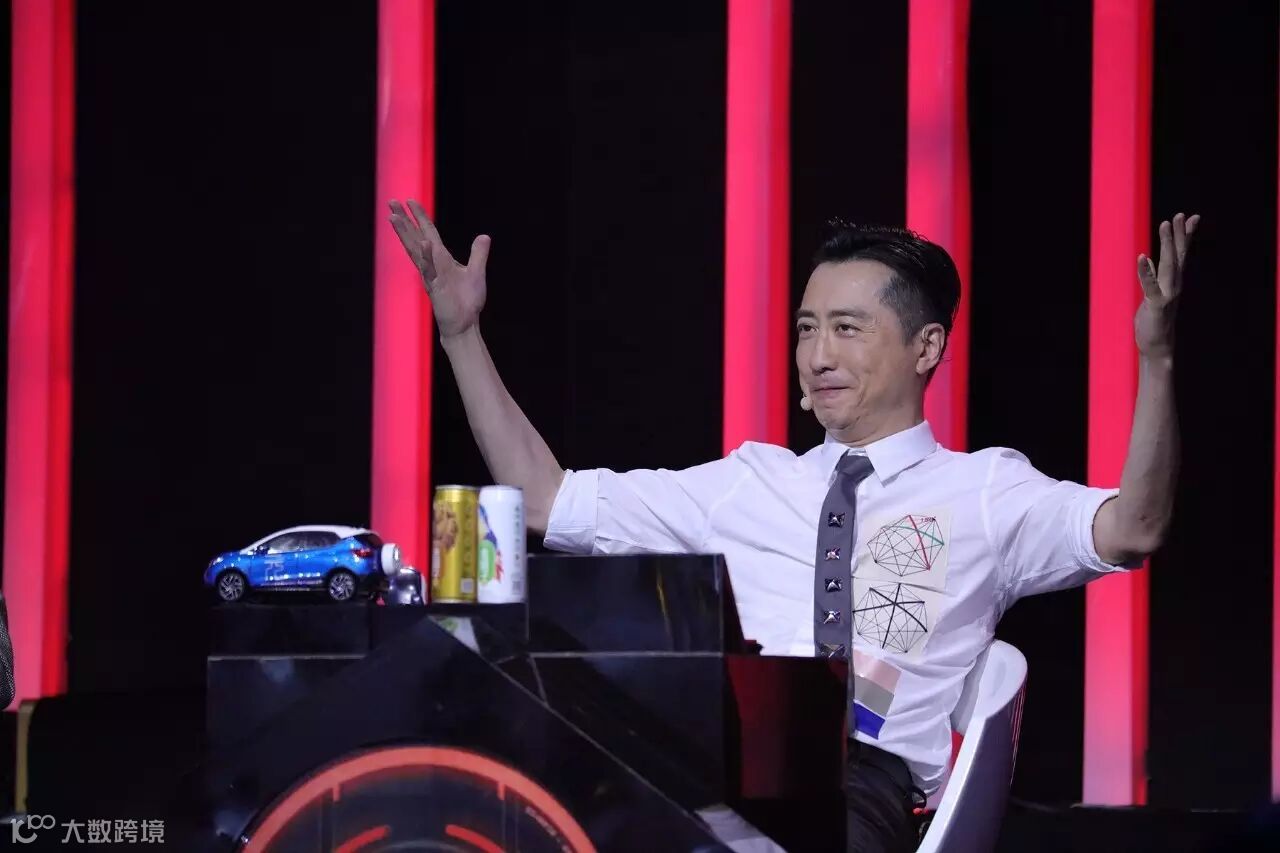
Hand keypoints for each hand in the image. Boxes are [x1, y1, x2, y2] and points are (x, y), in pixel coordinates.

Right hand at [388, 199, 490, 339]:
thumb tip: (484, 236)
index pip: (428, 232)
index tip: (409, 201)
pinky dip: (427, 258)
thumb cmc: (467, 301)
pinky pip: (430, 270)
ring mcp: (431, 275)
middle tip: (391, 202)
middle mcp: (432, 264)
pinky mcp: (435, 288)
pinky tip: (424, 244)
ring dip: (406, 233)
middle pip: (415, 237)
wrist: (465, 323)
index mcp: (441, 258)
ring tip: (394, 217)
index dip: (419, 217)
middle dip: (404, 220)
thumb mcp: (477, 272)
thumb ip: (478, 254)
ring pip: (415, 250)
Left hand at [1135, 212, 1198, 360]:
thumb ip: (1153, 277)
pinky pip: (1150, 285)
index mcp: (1173, 282)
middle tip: (1180, 214)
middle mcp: (1174, 285)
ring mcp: (1168, 294)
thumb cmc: (1154, 320)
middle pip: (1178, 255)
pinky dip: (1146, 271)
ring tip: (1165, 224)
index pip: (1181, 255)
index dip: (1184, 236)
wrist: (1157, 346)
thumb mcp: (1153, 294)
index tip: (1190, 217)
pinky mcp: (1157, 305)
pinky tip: (1142, 256)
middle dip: (1179, 234)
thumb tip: (1148, 259)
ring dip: (1167, 244)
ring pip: (1169, 264)